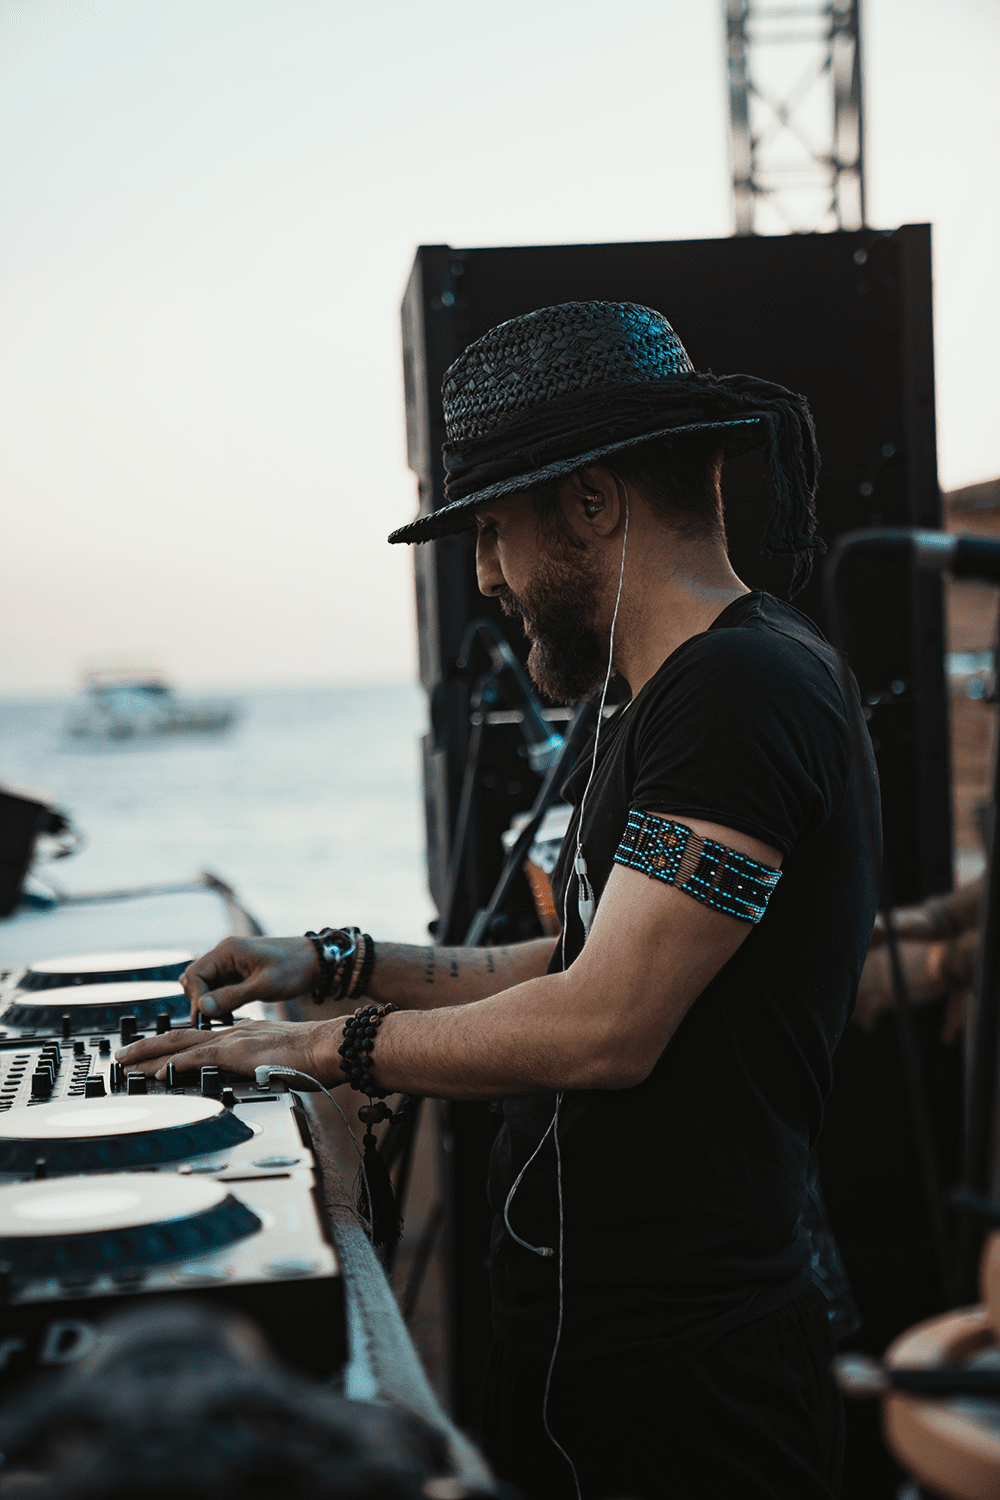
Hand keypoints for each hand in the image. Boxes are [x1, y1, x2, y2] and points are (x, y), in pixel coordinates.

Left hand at [115, 1016, 342, 1084]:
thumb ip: (266, 1065)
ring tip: (125, 1064)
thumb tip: (262, 1077)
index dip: (175, 1045)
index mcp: (245, 1034)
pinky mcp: (234, 1053)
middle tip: (124, 1055)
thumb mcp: (284, 1058)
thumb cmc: (318, 1055)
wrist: (331, 1045)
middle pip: (180, 1036)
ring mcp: (232, 1041)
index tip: (157, 1052)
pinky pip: (195, 1059)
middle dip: (149, 1046)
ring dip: (149, 1056)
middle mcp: (234, 1032)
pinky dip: (172, 1066)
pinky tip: (155, 1076)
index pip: (201, 1038)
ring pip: (178, 1046)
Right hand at [179, 936, 318, 1020]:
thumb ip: (231, 997)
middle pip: (195, 979)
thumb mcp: (264, 986)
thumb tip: (202, 1008)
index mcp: (228, 951)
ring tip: (222, 1019)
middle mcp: (225, 953)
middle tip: (213, 1021)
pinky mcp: (239, 972)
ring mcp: (232, 963)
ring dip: (209, 1002)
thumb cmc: (294, 969)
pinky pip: (219, 987)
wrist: (317, 962)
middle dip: (200, 1001)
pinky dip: (219, 1000)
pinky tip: (230, 1013)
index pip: (195, 975)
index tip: (209, 1017)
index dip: (197, 998)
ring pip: (206, 984)